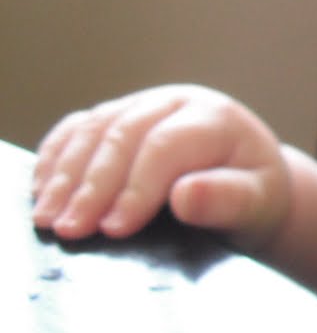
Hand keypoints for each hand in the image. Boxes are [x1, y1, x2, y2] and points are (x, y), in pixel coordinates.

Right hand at [31, 84, 290, 248]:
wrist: (249, 185)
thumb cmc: (254, 195)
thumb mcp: (258, 204)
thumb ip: (229, 200)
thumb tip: (185, 196)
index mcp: (214, 118)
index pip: (166, 146)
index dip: (137, 187)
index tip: (115, 228)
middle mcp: (175, 102)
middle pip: (123, 135)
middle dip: (92, 186)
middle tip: (70, 230)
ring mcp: (142, 105)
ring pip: (93, 129)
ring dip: (64, 175)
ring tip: (48, 218)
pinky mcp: (117, 117)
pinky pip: (78, 129)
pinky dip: (55, 158)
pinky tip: (41, 190)